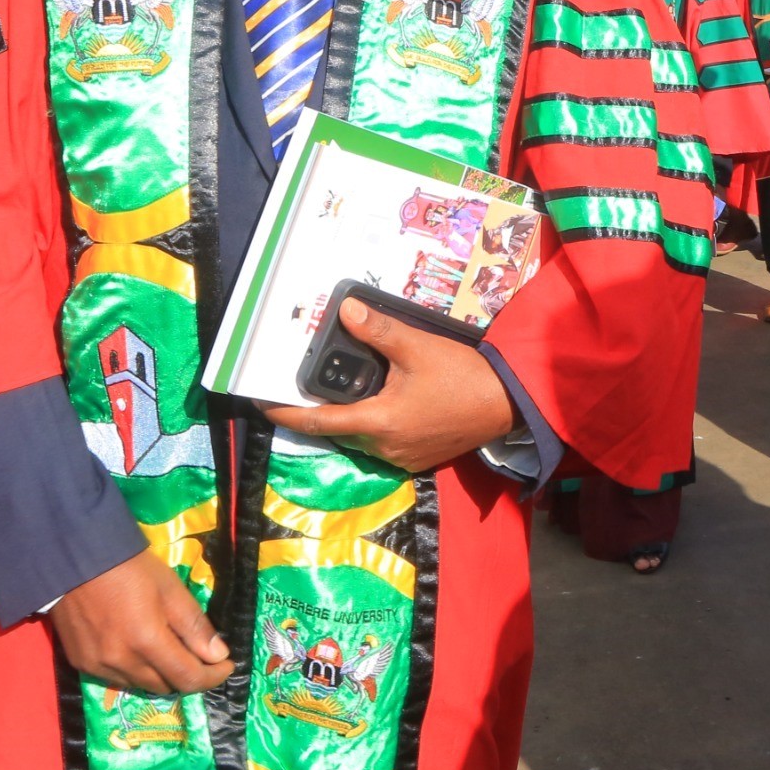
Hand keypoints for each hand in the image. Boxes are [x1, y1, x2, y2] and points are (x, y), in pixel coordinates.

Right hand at [49, 549, 229, 696]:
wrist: (75, 559)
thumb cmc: (130, 568)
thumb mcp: (171, 589)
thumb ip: (195, 626)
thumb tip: (218, 656)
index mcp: (147, 641)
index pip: (187, 678)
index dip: (212, 677)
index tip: (225, 665)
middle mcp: (121, 661)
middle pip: (165, 687)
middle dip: (186, 675)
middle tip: (197, 656)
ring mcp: (97, 665)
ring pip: (140, 685)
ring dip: (159, 676)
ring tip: (166, 653)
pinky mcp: (80, 663)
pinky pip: (115, 679)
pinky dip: (133, 671)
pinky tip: (136, 651)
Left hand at [262, 298, 518, 471]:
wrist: (508, 403)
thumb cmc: (462, 376)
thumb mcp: (417, 347)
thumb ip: (378, 331)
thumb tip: (345, 310)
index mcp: (377, 421)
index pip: (316, 421)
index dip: (283, 413)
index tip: (260, 402)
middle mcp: (384, 447)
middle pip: (339, 429)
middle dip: (324, 408)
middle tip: (314, 382)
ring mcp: (402, 457)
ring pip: (361, 437)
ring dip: (352, 416)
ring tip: (352, 388)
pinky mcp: (419, 458)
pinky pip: (384, 443)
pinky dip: (376, 424)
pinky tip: (386, 402)